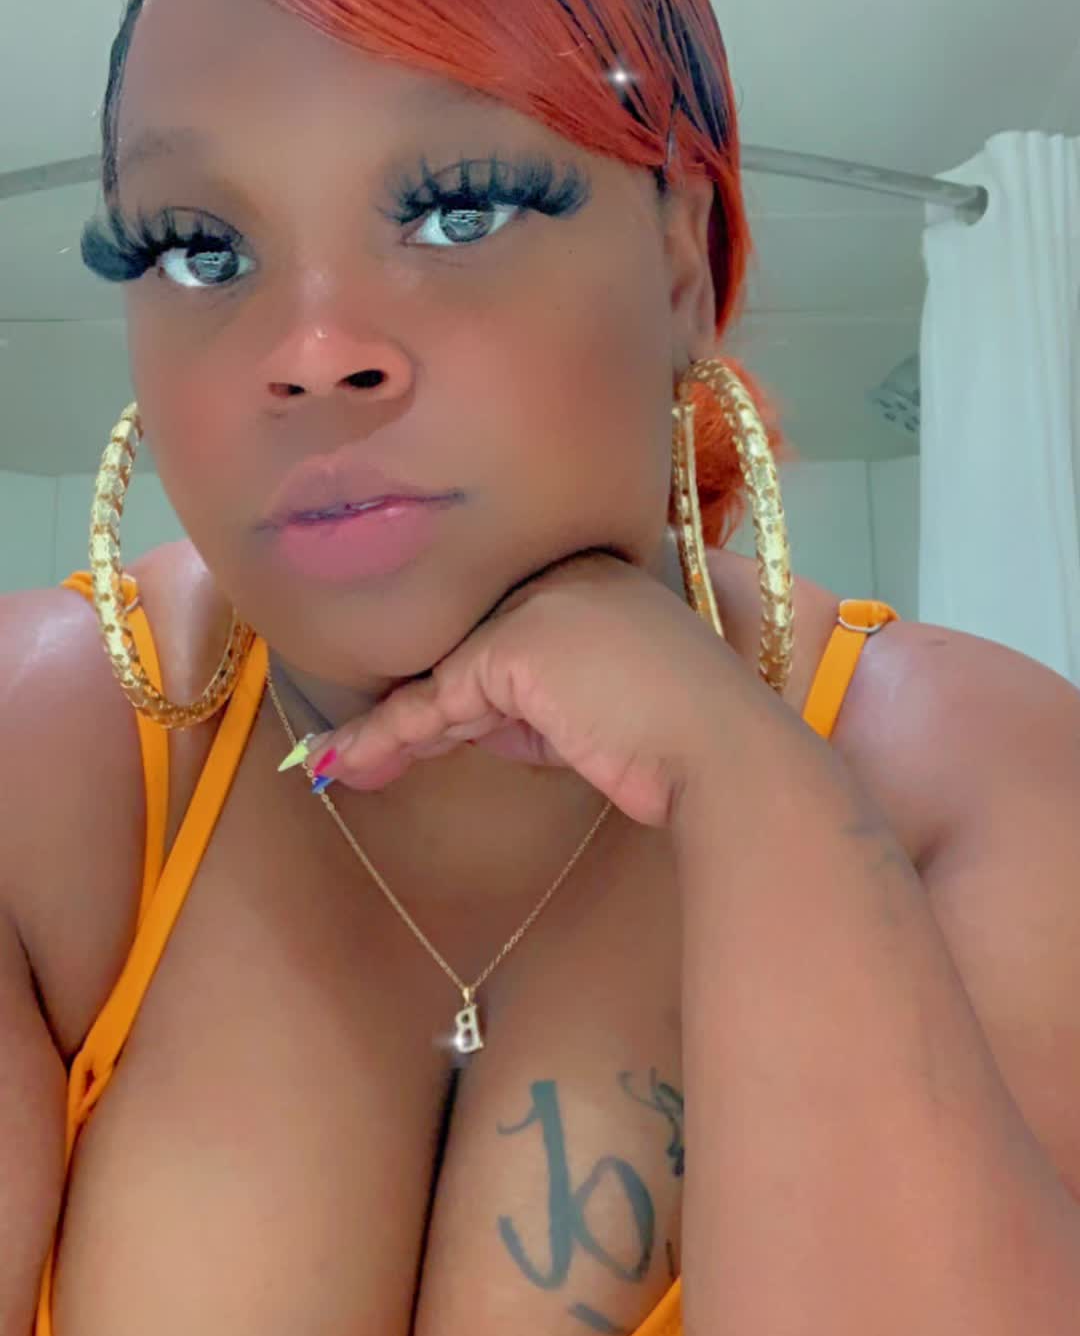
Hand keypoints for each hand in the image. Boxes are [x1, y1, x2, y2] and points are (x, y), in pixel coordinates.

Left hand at [304, 553, 738, 828]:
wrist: (719, 754)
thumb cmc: (670, 741)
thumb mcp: (589, 711)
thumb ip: (531, 700)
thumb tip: (462, 714)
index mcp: (591, 576)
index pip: (504, 628)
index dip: (454, 682)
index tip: (410, 720)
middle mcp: (559, 575)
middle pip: (467, 645)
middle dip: (410, 704)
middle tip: (351, 747)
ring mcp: (534, 604)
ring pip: (445, 675)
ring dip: (385, 727)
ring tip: (334, 759)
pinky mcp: (510, 648)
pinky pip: (436, 704)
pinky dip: (387, 737)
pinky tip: (345, 759)